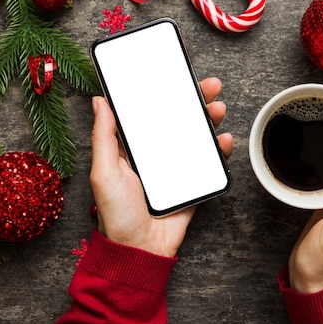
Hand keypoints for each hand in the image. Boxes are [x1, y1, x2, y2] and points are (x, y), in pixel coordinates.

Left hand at [89, 77, 232, 257]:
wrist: (141, 250)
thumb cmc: (116, 213)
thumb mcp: (103, 171)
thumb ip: (103, 136)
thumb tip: (99, 101)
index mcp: (134, 145)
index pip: (150, 111)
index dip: (163, 91)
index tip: (174, 73)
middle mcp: (157, 151)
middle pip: (179, 117)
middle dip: (195, 98)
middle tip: (209, 85)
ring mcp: (177, 164)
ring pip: (197, 133)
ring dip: (210, 118)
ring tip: (217, 108)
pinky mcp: (194, 179)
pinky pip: (211, 160)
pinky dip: (220, 147)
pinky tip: (223, 139)